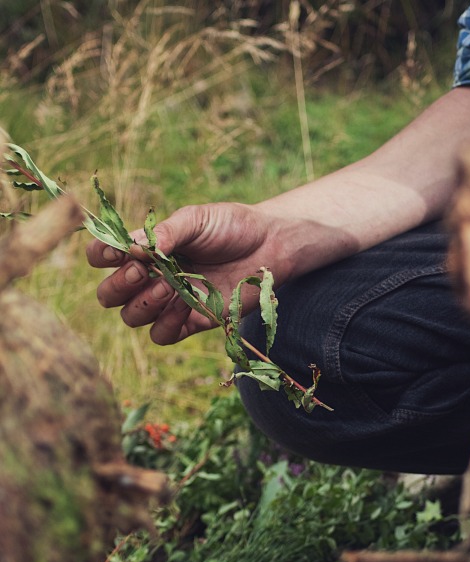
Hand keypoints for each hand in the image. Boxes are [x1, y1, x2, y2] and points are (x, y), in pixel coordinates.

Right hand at [86, 202, 293, 344]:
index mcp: (145, 249)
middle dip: (119, 285)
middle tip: (142, 271)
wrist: (269, 245)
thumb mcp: (196, 219)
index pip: (103, 257)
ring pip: (132, 317)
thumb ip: (166, 232)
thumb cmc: (231, 226)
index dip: (101, 256)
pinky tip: (185, 306)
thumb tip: (135, 248)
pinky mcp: (191, 321)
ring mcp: (169, 302)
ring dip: (143, 304)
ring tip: (169, 286)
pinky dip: (166, 324)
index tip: (117, 252)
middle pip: (109, 295)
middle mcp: (151, 277)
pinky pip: (161, 335)